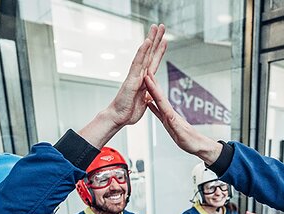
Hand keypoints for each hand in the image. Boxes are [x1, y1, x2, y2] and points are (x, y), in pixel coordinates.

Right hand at [78, 24, 166, 146]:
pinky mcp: (131, 79)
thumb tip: (149, 94)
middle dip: (156, 39)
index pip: (153, 62)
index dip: (159, 51)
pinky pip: (138, 63)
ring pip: (144, 54)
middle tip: (161, 25)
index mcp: (144, 79)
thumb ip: (147, 96)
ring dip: (150, 40)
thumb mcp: (143, 103)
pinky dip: (142, 51)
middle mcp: (140, 74)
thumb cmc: (128, 111)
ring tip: (155, 27)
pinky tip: (147, 42)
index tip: (164, 40)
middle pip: (150, 53)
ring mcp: (135, 75)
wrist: (118, 117)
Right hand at [144, 72, 222, 164]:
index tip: (148, 77)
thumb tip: (169, 117)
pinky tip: (149, 103)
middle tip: (146, 71)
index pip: (160, 99)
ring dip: (152, 92)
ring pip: (158, 102)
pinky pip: (158, 112)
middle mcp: (170, 114)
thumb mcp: (181, 135)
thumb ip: (175, 126)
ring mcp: (168, 117)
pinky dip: (152, 106)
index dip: (153, 89)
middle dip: (152, 84)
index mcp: (171, 116)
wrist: (198, 146)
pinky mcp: (168, 122)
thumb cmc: (192, 141)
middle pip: (159, 96)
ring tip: (146, 83)